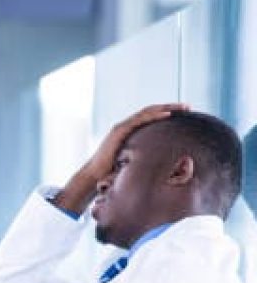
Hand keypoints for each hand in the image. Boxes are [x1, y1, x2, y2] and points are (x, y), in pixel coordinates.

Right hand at [53, 103, 189, 214]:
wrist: (94, 175)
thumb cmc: (110, 172)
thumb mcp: (131, 162)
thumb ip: (142, 157)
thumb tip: (160, 164)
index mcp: (129, 132)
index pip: (150, 118)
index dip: (166, 114)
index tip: (183, 114)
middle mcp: (125, 126)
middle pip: (151, 111)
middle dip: (170, 107)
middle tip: (188, 107)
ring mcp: (122, 127)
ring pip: (147, 112)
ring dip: (166, 108)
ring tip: (182, 108)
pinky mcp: (119, 131)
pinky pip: (140, 120)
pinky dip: (154, 116)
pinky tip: (167, 114)